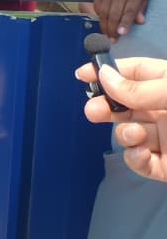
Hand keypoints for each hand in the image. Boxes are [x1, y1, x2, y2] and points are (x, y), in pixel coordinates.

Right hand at [74, 58, 166, 180]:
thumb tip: (104, 76)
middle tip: (93, 111)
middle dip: (104, 107)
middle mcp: (162, 111)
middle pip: (123, 104)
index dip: (106, 71)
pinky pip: (137, 161)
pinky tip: (142, 152)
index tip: (81, 75)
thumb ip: (140, 88)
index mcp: (166, 86)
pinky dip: (134, 158)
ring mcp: (162, 140)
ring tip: (136, 135)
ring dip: (124, 134)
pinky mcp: (163, 167)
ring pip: (127, 133)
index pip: (132, 72)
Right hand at [92, 0, 148, 38]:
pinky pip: (97, 8)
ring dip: (104, 26)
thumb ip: (141, 8)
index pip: (128, 11)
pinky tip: (102, 23)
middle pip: (114, 14)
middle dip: (112, 29)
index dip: (124, 23)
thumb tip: (140, 21)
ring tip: (107, 35)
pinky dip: (99, 17)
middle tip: (113, 40)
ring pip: (103, 13)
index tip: (121, 33)